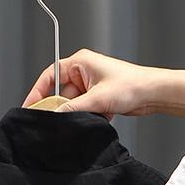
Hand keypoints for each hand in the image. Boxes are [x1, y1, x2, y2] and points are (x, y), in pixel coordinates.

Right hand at [22, 49, 166, 118]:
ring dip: (77, 114)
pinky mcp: (99, 98)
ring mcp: (91, 86)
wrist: (153, 94)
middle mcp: (84, 72)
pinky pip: (85, 110)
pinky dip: (88, 117)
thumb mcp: (97, 99)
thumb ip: (73, 108)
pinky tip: (97, 120)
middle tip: (55, 122)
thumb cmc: (132, 85)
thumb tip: (55, 115)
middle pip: (61, 93)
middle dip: (61, 108)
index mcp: (80, 62)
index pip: (50, 76)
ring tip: (84, 119)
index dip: (38, 92)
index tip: (30, 107)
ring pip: (73, 104)